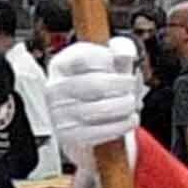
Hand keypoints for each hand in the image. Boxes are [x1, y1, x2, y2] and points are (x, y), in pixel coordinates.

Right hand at [22, 42, 149, 160]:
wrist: (78, 117)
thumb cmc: (93, 84)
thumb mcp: (103, 62)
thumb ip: (118, 52)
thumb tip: (125, 54)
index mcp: (61, 65)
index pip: (83, 57)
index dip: (106, 59)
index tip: (118, 61)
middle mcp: (55, 89)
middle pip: (96, 84)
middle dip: (122, 84)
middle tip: (132, 85)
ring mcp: (59, 114)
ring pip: (99, 110)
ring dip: (124, 106)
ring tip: (132, 103)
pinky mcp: (68, 136)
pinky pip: (99, 132)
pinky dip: (121, 125)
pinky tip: (130, 119)